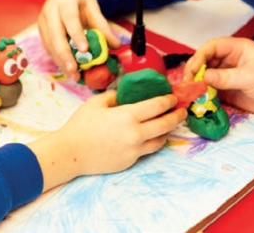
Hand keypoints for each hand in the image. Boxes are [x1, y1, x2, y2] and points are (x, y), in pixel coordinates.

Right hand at [30, 91, 185, 191]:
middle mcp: (136, 134)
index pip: (156, 106)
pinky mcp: (131, 161)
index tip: (172, 96)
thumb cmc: (81, 124)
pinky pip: (147, 150)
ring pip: (160, 140)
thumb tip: (125, 93)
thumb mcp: (96, 102)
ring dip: (167, 131)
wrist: (71, 152)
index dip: (167, 100)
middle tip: (181, 110)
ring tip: (169, 124)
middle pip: (165, 124)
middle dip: (176, 116)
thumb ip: (114, 96)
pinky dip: (152, 141)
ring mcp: (135, 150)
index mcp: (127, 116)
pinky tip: (151, 136)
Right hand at [38, 0, 120, 81]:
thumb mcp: (93, 6)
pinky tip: (67, 69)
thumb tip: (115, 45)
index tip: (85, 50)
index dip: (76, 34)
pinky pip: (48, 47)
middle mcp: (50, 10)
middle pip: (55, 34)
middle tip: (75, 71)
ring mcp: (43, 20)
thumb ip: (103, 25)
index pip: (69, 18)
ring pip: (49, 44)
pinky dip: (57, 59)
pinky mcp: (41, 30)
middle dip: (64, 55)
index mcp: (65, 1)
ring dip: (60, 61)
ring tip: (73, 75)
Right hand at [184, 37, 253, 115]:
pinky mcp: (227, 90)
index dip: (199, 56)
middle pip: (204, 61)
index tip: (193, 70)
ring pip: (205, 76)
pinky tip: (196, 100)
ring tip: (188, 93)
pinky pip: (210, 90)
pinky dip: (202, 94)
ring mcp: (226, 75)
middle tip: (187, 83)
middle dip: (194, 71)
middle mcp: (227, 60)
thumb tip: (203, 77)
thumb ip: (226, 77)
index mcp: (235, 49)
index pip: (211, 47)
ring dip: (196, 84)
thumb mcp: (250, 77)